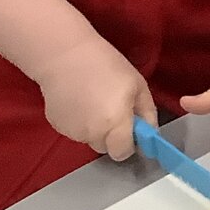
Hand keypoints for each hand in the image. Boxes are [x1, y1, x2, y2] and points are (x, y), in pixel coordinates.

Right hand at [33, 39, 155, 160]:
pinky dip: (79, 121)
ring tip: (94, 100)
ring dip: (95, 128)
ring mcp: (72, 132)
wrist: (65, 55)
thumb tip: (152, 133)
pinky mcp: (57, 126)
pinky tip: (79, 100)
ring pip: (89, 139)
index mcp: (115, 124)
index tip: (130, 129)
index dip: (128, 143)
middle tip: (112, 109)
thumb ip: (148, 113)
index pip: (122, 153)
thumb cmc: (106, 65)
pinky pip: (74, 130)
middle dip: (112, 135)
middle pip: (106, 147)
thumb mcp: (138, 85)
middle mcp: (92, 134)